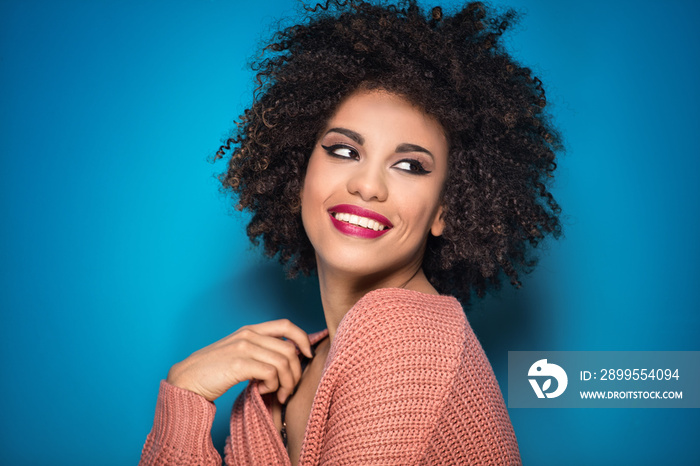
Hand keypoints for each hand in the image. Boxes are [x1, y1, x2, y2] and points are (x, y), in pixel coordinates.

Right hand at [166, 319, 312, 402]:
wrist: (187, 380)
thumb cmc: (214, 371)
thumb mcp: (239, 353)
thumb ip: (259, 351)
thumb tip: (288, 360)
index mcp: (250, 330)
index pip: (287, 325)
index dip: (303, 338)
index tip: (308, 355)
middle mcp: (249, 335)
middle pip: (290, 349)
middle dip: (296, 372)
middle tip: (289, 389)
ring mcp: (244, 347)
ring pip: (283, 362)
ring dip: (287, 383)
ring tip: (278, 394)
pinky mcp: (239, 364)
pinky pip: (270, 373)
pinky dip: (273, 385)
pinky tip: (263, 391)